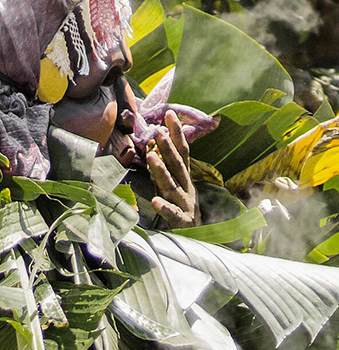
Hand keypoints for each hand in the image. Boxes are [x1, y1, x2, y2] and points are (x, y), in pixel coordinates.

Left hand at [146, 110, 200, 227]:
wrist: (199, 236)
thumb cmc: (181, 205)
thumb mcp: (175, 183)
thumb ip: (165, 166)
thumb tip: (152, 144)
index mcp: (185, 176)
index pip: (182, 150)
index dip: (176, 132)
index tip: (170, 113)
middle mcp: (187, 186)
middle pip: (177, 164)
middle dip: (168, 146)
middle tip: (158, 131)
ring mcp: (185, 203)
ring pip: (172, 185)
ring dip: (161, 170)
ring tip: (151, 157)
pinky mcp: (182, 221)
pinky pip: (172, 214)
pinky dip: (164, 207)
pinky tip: (155, 201)